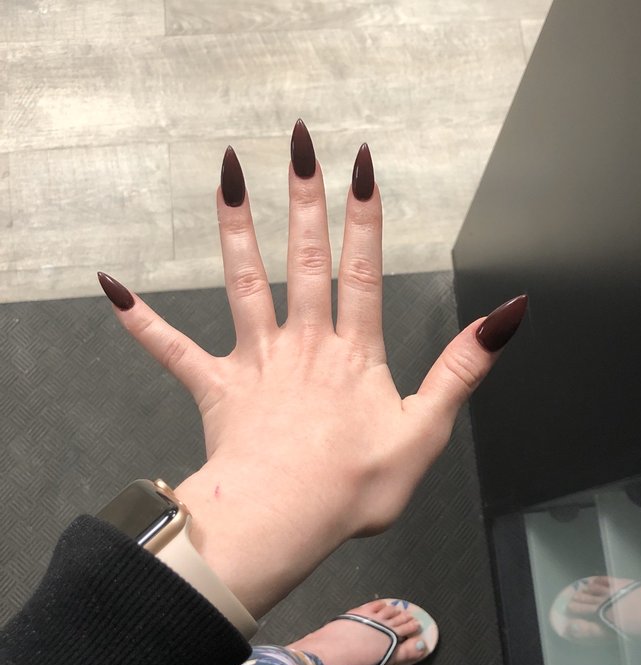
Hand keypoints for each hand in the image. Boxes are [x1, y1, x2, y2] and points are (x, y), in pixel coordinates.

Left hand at [98, 121, 526, 615]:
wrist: (283, 523)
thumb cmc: (353, 487)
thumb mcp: (425, 431)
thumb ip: (462, 369)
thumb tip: (506, 315)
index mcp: (354, 354)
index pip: (362, 271)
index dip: (364, 217)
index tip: (360, 164)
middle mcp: (304, 344)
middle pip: (305, 258)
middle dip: (304, 198)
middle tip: (298, 140)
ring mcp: (256, 362)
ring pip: (245, 282)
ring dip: (236, 227)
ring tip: (228, 174)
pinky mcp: (217, 387)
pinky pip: (173, 350)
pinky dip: (142, 320)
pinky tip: (111, 287)